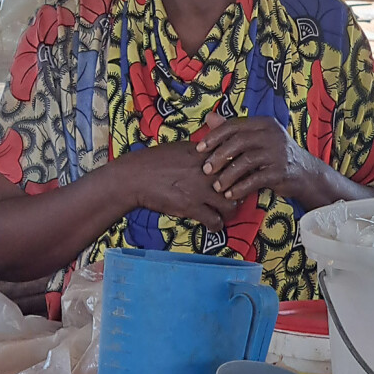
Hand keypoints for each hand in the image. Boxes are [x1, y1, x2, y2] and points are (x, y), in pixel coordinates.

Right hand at [113, 142, 239, 231]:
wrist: (133, 178)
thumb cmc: (153, 161)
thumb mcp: (179, 148)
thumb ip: (198, 151)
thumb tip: (211, 152)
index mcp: (203, 153)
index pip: (233, 158)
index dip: (240, 168)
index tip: (240, 174)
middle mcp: (205, 170)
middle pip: (238, 181)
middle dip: (240, 190)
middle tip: (237, 196)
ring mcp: (199, 189)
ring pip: (231, 204)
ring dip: (231, 210)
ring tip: (226, 212)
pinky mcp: (191, 206)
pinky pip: (215, 220)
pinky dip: (216, 225)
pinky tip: (213, 225)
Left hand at [196, 114, 323, 203]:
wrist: (305, 174)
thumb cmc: (274, 155)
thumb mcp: (256, 139)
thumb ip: (233, 130)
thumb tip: (209, 117)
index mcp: (263, 123)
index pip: (234, 126)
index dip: (214, 137)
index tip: (199, 149)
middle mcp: (272, 134)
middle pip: (239, 142)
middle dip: (218, 157)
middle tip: (205, 169)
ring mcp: (278, 153)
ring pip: (246, 162)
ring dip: (227, 175)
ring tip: (216, 186)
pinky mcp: (281, 171)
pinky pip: (256, 180)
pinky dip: (240, 188)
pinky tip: (230, 195)